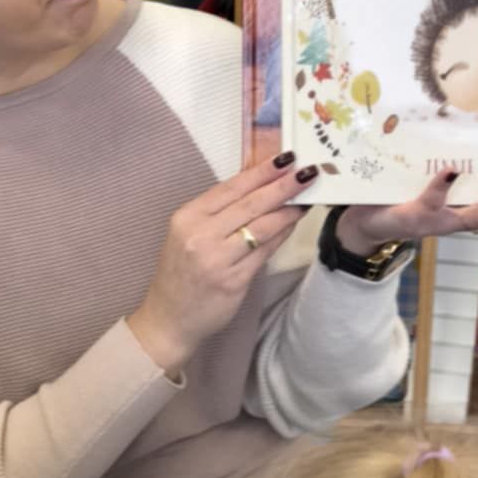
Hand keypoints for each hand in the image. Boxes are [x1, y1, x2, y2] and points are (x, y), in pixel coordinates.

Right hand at [128, 154, 312, 374]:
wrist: (169, 319)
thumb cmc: (181, 274)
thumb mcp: (187, 235)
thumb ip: (218, 213)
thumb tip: (260, 188)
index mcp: (187, 217)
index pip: (230, 187)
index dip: (261, 172)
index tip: (285, 158)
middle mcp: (200, 235)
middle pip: (250, 204)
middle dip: (282, 186)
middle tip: (308, 171)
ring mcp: (217, 259)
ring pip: (262, 227)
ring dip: (288, 210)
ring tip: (307, 198)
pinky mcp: (233, 281)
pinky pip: (264, 252)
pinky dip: (281, 235)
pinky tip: (293, 223)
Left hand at [335, 174, 477, 256]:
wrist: (367, 217)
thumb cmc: (414, 193)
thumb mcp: (450, 180)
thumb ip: (477, 166)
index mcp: (476, 211)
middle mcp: (463, 221)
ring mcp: (440, 222)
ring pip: (477, 219)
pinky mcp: (414, 216)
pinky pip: (430, 203)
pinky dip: (442, 188)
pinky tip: (452, 170)